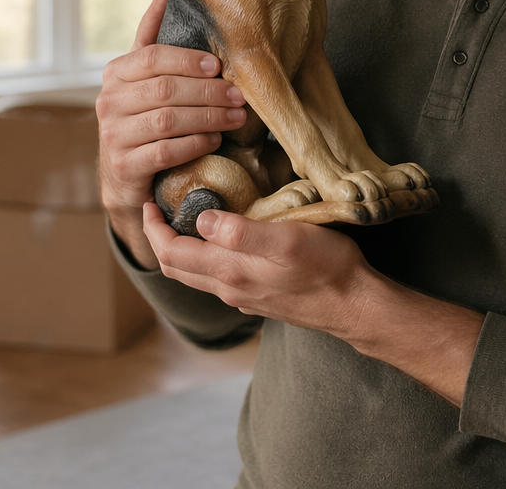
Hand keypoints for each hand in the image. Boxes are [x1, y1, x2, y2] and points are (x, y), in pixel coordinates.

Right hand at [96, 0, 247, 268]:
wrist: (126, 178)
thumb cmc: (143, 118)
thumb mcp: (144, 78)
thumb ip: (151, 38)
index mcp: (115, 74)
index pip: (151, 57)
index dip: (186, 59)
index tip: (217, 65)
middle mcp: (108, 102)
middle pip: (165, 89)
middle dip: (208, 92)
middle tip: (240, 95)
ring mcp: (113, 136)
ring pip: (168, 120)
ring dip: (208, 117)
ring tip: (236, 117)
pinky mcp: (124, 167)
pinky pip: (165, 151)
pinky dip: (195, 144)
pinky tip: (215, 140)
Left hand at [143, 201, 370, 332]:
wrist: (355, 306)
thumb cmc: (327, 268)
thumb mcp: (287, 240)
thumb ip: (241, 232)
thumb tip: (201, 220)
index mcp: (229, 272)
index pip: (171, 252)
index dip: (152, 228)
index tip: (150, 201)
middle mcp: (229, 289)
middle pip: (176, 266)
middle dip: (159, 237)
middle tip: (160, 207)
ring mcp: (243, 296)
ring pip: (195, 275)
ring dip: (181, 248)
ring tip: (185, 218)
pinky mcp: (258, 298)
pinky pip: (217, 279)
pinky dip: (205, 258)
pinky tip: (221, 239)